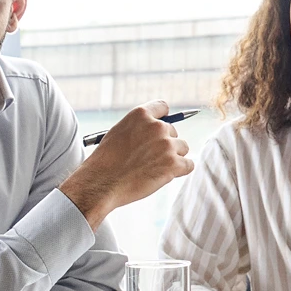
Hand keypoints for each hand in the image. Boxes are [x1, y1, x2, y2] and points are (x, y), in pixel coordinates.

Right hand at [60, 100, 194, 225]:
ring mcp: (166, 145)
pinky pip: (189, 165)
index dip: (163, 118)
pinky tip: (164, 176)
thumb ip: (139, 128)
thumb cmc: (106, 161)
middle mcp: (156, 126)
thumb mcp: (118, 132)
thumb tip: (157, 131)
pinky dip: (180, 171)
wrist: (101, 183)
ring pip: (182, 148)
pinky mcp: (173, 164)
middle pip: (173, 132)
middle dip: (164, 144)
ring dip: (173, 158)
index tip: (160, 129)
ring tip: (153, 169)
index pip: (163, 107)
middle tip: (148, 159)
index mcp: (140, 115)